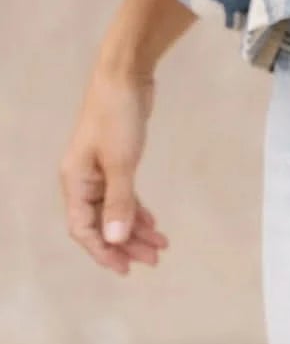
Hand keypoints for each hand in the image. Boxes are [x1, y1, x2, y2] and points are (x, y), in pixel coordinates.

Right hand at [59, 65, 169, 275]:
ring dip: (136, 228)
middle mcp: (83, 180)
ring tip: (161, 246)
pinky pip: (124, 195)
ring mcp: (99, 170)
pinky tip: (153, 222)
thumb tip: (114, 241)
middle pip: (101, 223)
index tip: (125, 268)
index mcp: (75, 182)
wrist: (125, 75)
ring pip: (115, 210)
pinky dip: (137, 209)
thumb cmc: (118, 116)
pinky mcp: (116, 160)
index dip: (102, 251)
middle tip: (153, 260)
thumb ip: (118, 202)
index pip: (83, 228)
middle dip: (126, 244)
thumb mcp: (120, 161)